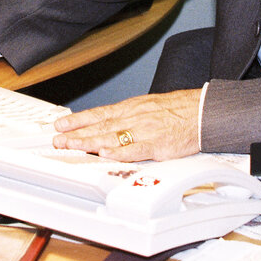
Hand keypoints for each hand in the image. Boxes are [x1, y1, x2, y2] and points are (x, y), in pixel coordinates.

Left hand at [52, 89, 202, 161]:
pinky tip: (106, 154)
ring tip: (71, 147)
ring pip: (112, 138)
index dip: (78, 120)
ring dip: (89, 144)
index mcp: (130, 109)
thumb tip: (106, 123)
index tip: (60, 125)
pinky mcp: (157, 145)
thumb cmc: (177, 111)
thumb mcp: (147, 106)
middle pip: (100, 127)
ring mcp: (144, 132)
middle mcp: (134, 118)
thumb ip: (126, 117)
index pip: (98, 114)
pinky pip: (136, 150)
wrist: (202, 112)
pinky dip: (120, 152)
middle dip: (77, 134)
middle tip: (58, 140)